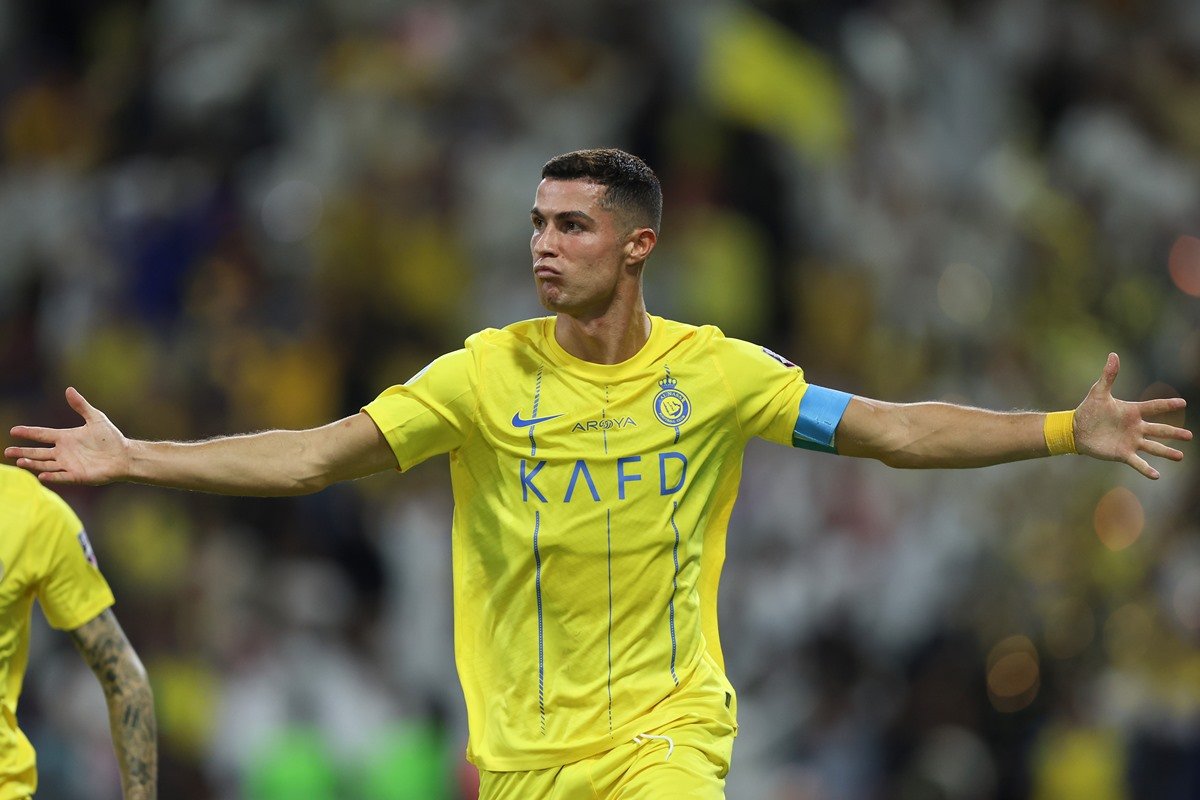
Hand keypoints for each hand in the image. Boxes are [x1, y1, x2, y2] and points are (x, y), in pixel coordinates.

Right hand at [5, 388, 129, 484]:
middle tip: (7, 451)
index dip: (28, 433)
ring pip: (46, 465)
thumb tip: (69, 389)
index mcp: (66, 438)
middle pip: (38, 452)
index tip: (13, 430)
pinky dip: (52, 476)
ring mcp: (69, 464)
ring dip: (33, 463)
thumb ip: (81, 405)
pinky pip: (62, 476)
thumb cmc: (111, 438)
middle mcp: (64, 452)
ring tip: (20, 461)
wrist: (124, 455)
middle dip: (23, 452)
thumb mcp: (96, 418)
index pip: (42, 435)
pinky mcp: (77, 475)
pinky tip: (41, 475)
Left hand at [1073, 353, 1191, 478]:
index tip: (1183, 402)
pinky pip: (1137, 462)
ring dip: (1166, 452)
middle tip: (1190, 436)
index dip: (1167, 405)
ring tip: (1180, 456)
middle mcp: (1135, 427)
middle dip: (1174, 433)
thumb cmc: (1088, 410)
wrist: (1076, 429)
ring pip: (1153, 447)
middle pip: (1159, 430)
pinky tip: (1156, 475)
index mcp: (1132, 411)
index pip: (1154, 407)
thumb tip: (1113, 355)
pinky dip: (1146, 469)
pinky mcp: (1122, 453)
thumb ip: (1108, 375)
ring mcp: (1130, 441)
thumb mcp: (1099, 392)